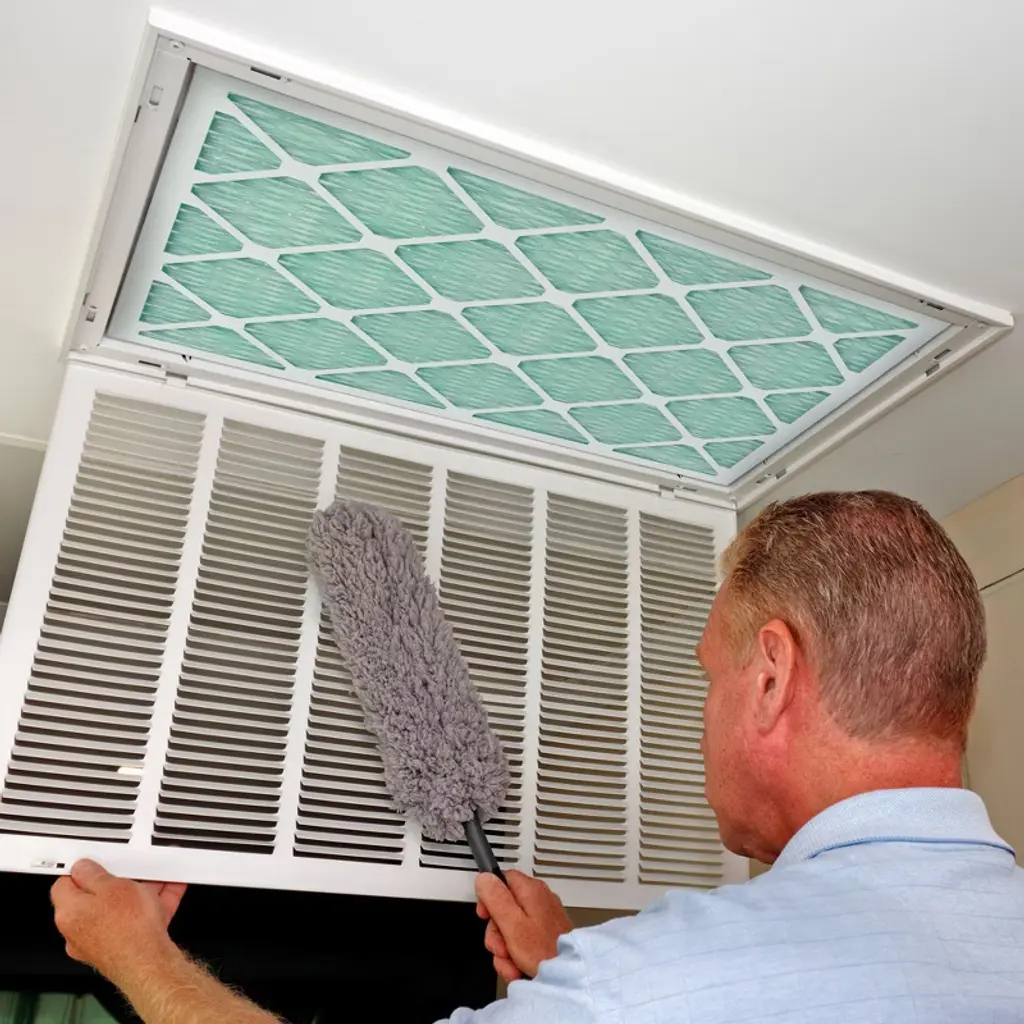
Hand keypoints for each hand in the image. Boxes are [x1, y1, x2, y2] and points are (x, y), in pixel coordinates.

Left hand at [51, 860, 186, 985]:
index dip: (80, 870)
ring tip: (159, 880)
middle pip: (95, 898)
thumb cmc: (128, 928)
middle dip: (117, 883)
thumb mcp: (112, 886)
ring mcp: (99, 942)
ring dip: (139, 892)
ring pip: (119, 909)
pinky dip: (151, 906)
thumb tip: (83, 869)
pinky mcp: (121, 948)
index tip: (94, 863)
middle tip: (132, 872)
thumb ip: (94, 874)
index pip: (64, 885)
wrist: (149, 962)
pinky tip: (169, 892)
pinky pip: (136, 920)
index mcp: (68, 914)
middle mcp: (78, 932)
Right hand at [475, 870, 572, 981]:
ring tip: (513, 962)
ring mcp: (544, 918)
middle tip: (502, 946)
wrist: (569, 976)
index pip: (501, 880)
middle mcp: (539, 900)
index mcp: (530, 891)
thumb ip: (496, 898)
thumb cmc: (544, 951)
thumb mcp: (513, 923)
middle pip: (504, 909)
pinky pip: (522, 941)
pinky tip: (519, 967)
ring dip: (505, 950)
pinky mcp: (546, 935)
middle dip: (497, 933)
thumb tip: (484, 878)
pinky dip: (517, 956)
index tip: (485, 914)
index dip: (489, 897)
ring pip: (511, 929)